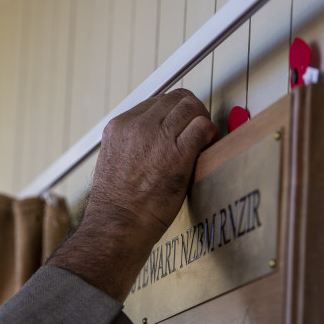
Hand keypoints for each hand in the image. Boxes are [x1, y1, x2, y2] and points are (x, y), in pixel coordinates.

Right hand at [47, 89, 217, 301]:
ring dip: (202, 119)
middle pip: (175, 98)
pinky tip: (208, 145)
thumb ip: (131, 144)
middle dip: (190, 111)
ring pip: (191, 106)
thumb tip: (154, 140)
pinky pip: (202, 126)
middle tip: (197, 129)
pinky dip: (209, 132)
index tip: (180, 125)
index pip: (155, 101)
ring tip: (204, 138)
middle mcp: (136, 126)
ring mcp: (157, 137)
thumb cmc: (117, 204)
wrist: (118, 225)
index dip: (172, 112)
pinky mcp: (177, 153)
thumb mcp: (114, 162)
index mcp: (119, 127)